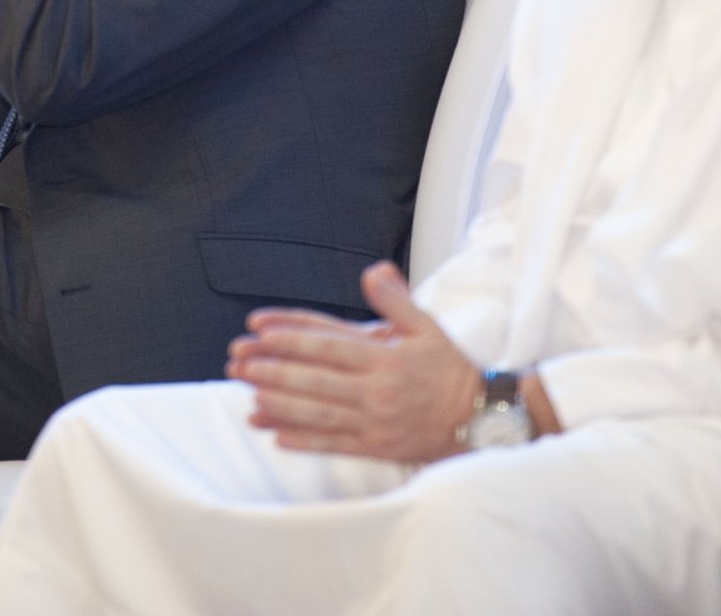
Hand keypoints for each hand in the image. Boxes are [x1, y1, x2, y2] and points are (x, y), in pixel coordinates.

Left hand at [225, 261, 481, 464]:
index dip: (291, 336)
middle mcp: (376, 391)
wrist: (481, 419)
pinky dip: (305, 441)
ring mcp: (375, 423)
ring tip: (249, 395)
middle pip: (315, 380)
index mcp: (385, 358)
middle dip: (274, 370)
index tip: (259, 329)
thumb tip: (373, 272)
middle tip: (239, 362)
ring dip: (281, 405)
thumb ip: (396, 300)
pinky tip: (277, 436)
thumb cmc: (451, 370)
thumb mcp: (428, 326)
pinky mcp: (377, 448)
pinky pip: (335, 445)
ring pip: (319, 413)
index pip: (329, 344)